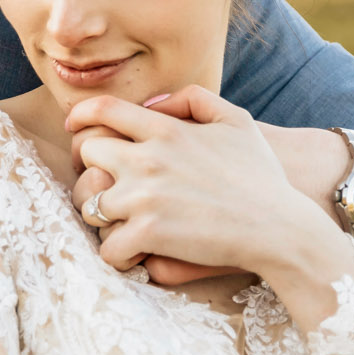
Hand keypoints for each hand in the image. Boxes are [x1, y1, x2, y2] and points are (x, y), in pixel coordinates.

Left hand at [65, 86, 346, 282]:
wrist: (279, 227)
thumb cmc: (260, 177)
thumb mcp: (236, 120)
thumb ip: (193, 99)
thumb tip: (151, 105)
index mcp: (165, 129)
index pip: (103, 110)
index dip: (81, 116)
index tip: (74, 129)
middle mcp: (146, 159)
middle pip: (86, 155)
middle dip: (89, 170)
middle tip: (103, 188)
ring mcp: (143, 198)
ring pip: (89, 204)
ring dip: (101, 217)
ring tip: (121, 226)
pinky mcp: (148, 234)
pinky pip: (108, 246)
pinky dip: (117, 254)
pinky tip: (135, 255)